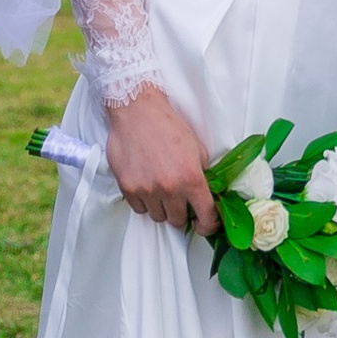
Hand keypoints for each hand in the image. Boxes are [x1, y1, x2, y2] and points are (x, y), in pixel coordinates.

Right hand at [107, 87, 217, 235]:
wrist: (137, 112)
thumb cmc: (168, 126)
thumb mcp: (197, 148)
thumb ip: (202, 174)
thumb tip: (206, 193)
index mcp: (191, 179)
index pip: (206, 216)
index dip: (208, 224)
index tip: (205, 225)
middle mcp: (169, 189)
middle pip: (178, 221)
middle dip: (181, 212)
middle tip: (179, 199)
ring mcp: (147, 190)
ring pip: (158, 217)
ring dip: (162, 208)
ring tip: (161, 189)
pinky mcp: (128, 188)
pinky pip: (139, 209)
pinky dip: (144, 202)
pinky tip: (146, 185)